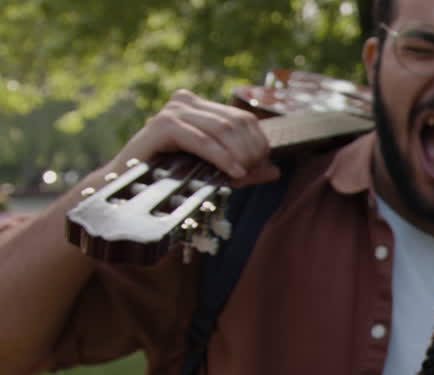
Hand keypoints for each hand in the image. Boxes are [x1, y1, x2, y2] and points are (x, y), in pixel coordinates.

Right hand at [111, 89, 279, 186]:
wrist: (130, 189)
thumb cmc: (172, 179)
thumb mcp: (216, 172)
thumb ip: (246, 170)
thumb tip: (277, 171)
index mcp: (199, 106)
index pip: (244, 119)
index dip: (258, 144)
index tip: (259, 168)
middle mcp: (186, 101)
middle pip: (237, 122)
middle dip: (250, 150)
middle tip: (250, 173)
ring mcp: (173, 110)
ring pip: (223, 130)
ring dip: (238, 156)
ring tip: (242, 175)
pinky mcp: (163, 124)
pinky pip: (203, 141)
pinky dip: (222, 158)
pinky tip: (234, 174)